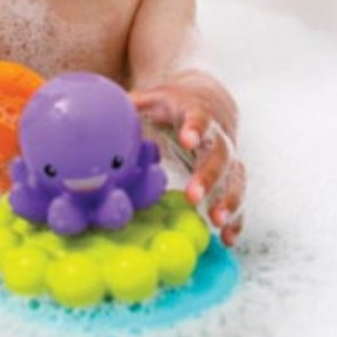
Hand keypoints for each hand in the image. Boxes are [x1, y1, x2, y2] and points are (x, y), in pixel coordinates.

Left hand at [131, 85, 245, 246]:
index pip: (199, 118)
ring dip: (227, 201)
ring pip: (234, 179)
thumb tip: (100, 113)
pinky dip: (236, 219)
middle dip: (208, 176)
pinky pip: (236, 200)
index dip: (195, 128)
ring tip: (217, 221)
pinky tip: (228, 238)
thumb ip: (132, 104)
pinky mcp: (231, 179)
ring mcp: (227, 160)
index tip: (188, 139)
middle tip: (193, 195)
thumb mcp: (154, 98)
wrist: (209, 104)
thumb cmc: (173, 105)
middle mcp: (218, 137)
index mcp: (197, 113)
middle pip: (219, 155)